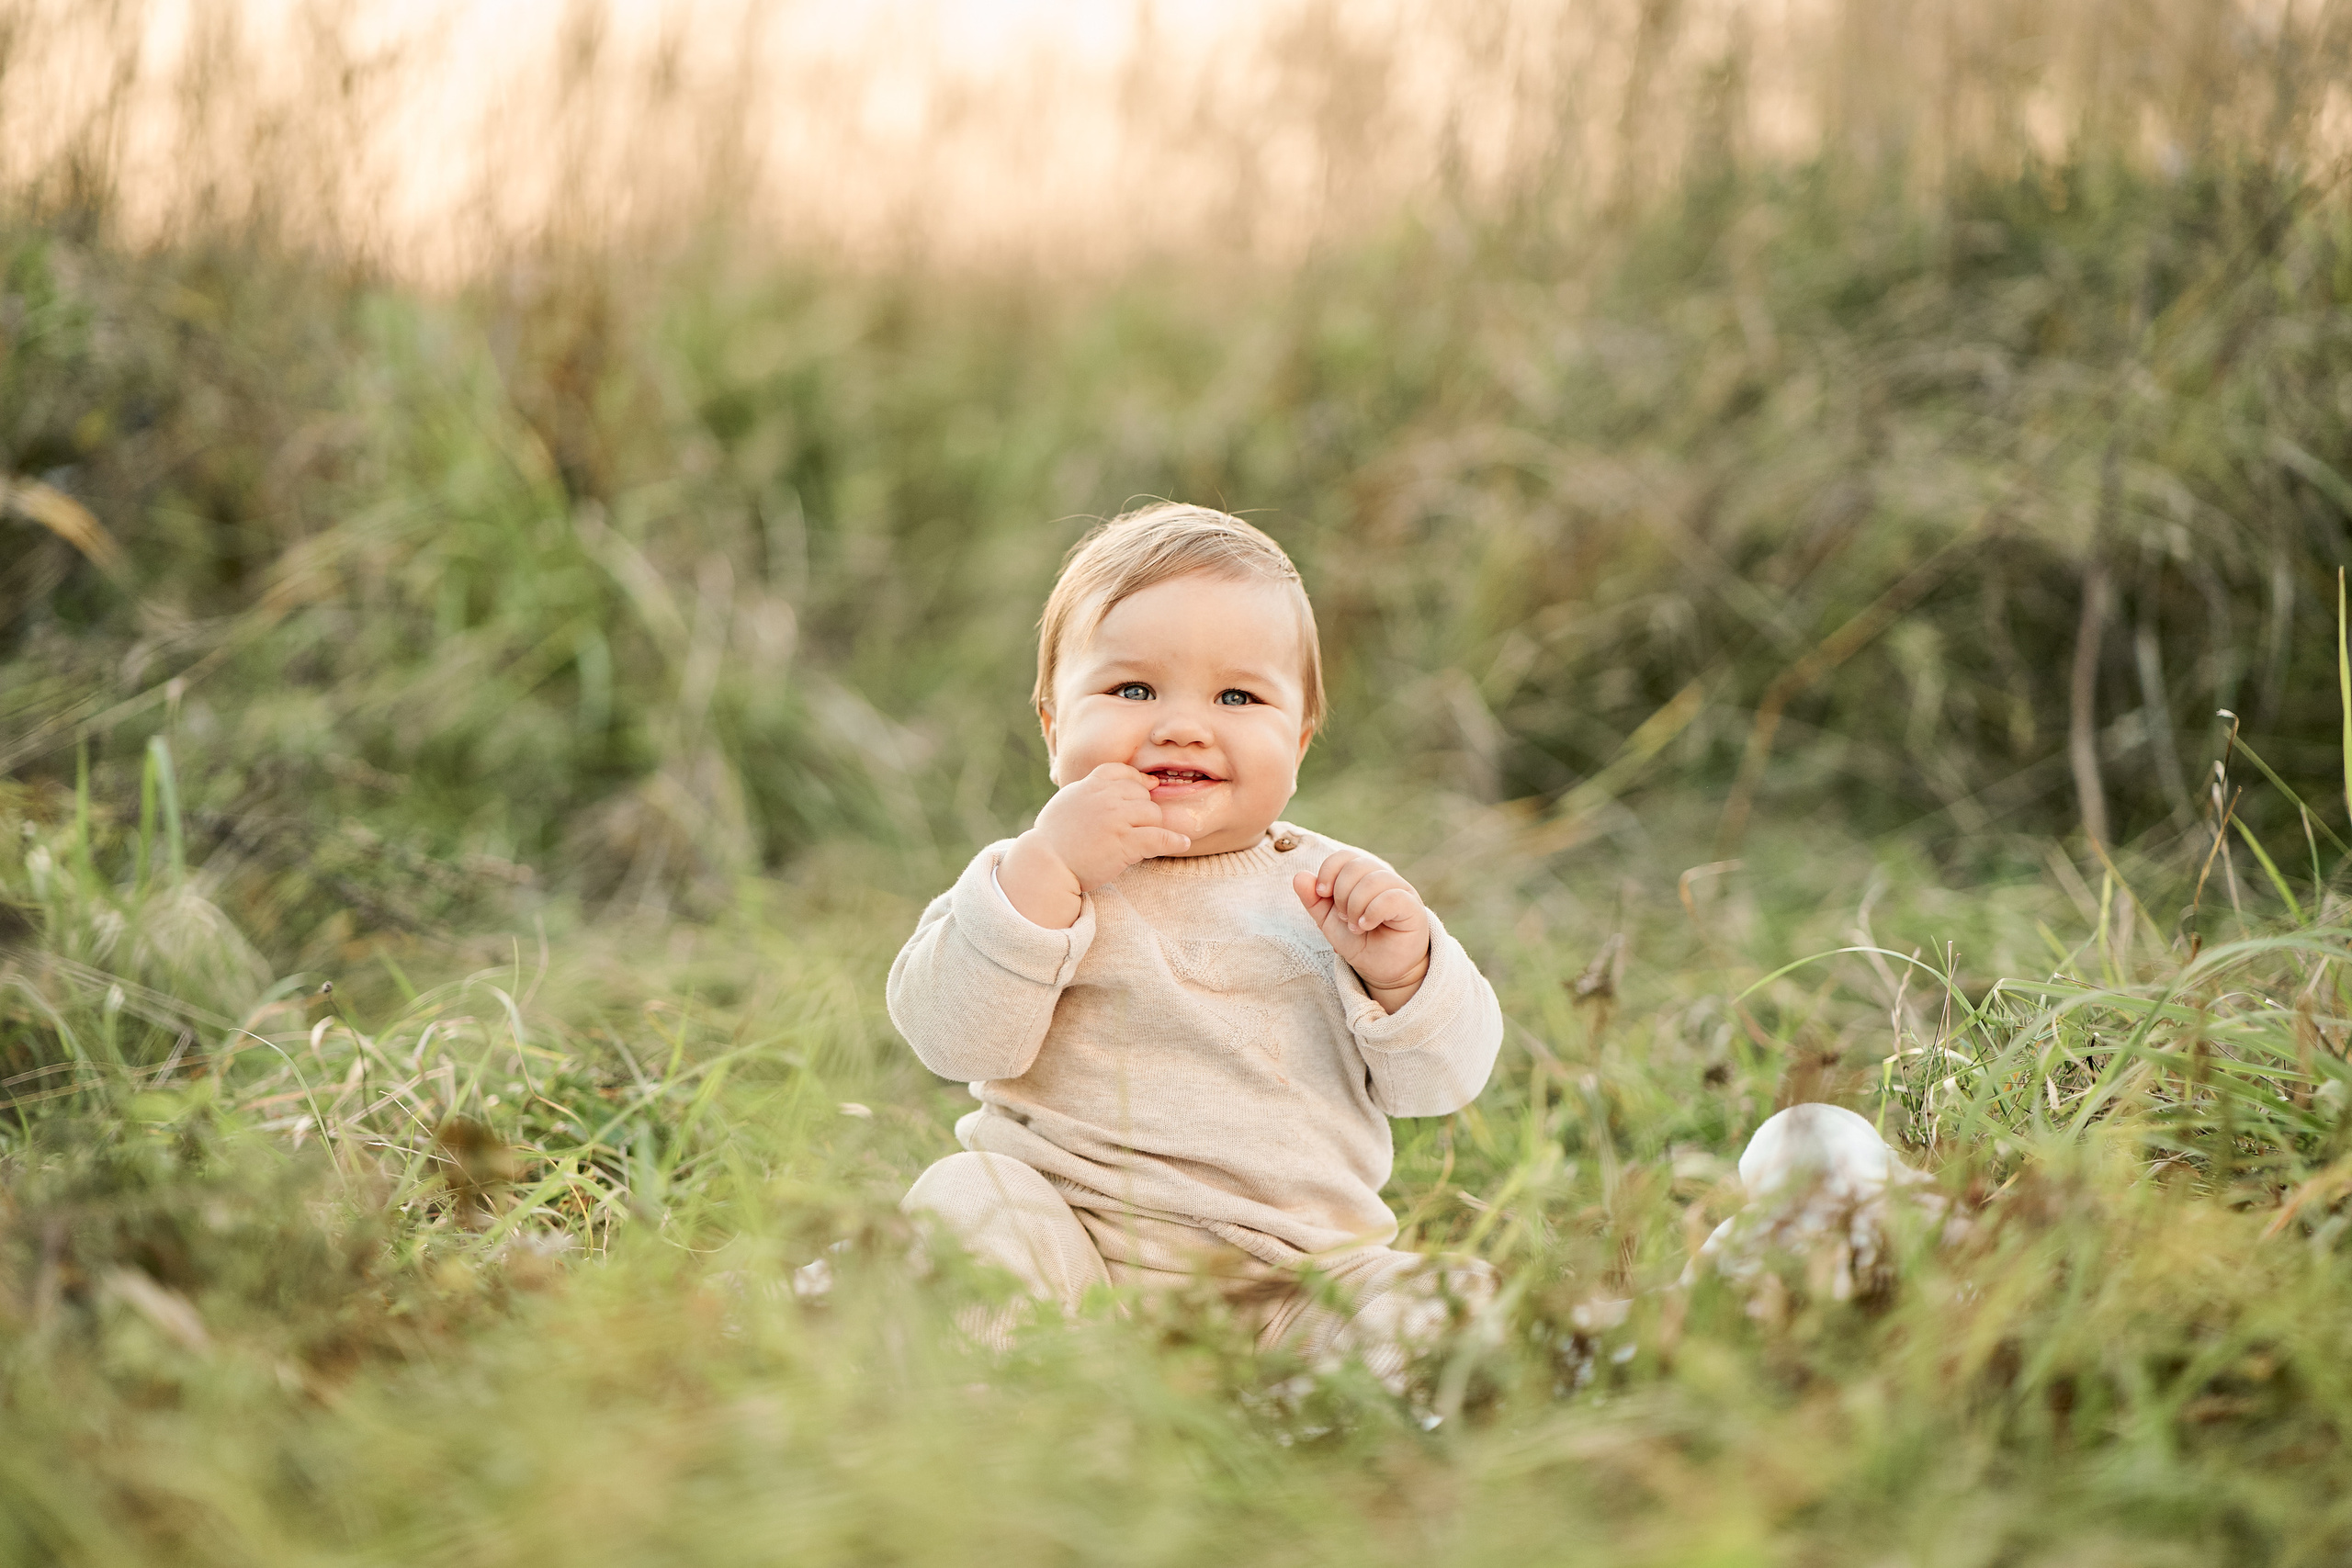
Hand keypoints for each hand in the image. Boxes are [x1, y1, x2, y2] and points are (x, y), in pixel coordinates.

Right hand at [997, 763, 1191, 927]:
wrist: (1045, 864)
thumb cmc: (1053, 839)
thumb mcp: (1066, 802)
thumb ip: (1088, 791)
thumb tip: (1106, 788)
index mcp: (1090, 785)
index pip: (1123, 772)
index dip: (1137, 781)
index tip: (1146, 790)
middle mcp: (1105, 797)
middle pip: (1142, 794)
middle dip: (1142, 810)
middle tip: (1134, 828)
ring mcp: (1116, 819)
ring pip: (1153, 813)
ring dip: (1152, 827)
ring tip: (1144, 840)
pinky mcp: (1125, 842)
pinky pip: (1160, 837)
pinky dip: (1173, 841)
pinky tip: (1181, 843)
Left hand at [1293, 850, 1429, 1012]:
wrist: (1383, 970)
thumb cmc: (1360, 941)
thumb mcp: (1329, 921)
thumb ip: (1313, 900)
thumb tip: (1299, 876)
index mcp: (1363, 876)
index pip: (1345, 857)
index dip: (1328, 870)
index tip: (1322, 894)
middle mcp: (1384, 878)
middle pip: (1356, 866)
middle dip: (1341, 894)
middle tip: (1344, 918)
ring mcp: (1401, 890)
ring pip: (1374, 880)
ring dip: (1355, 906)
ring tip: (1355, 927)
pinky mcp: (1413, 908)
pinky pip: (1392, 897)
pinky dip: (1372, 911)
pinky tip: (1366, 925)